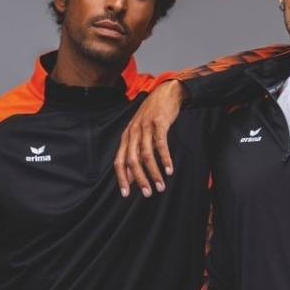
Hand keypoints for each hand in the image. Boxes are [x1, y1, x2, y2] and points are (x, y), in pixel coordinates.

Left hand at [114, 80, 186, 197]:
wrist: (165, 94)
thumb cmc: (152, 117)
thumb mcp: (140, 135)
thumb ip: (135, 154)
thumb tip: (129, 177)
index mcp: (126, 137)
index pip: (119, 161)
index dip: (121, 178)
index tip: (125, 194)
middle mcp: (133, 133)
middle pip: (132, 160)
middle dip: (139, 179)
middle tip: (147, 194)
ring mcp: (145, 127)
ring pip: (146, 154)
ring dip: (154, 173)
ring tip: (161, 186)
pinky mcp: (159, 123)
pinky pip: (160, 144)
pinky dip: (164, 158)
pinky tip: (169, 170)